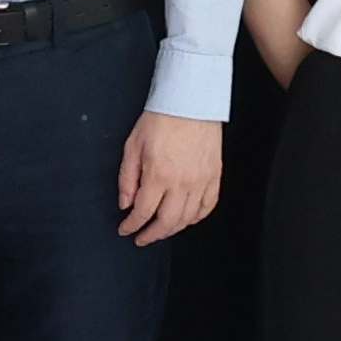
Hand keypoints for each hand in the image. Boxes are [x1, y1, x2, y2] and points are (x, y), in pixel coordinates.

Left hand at [115, 112, 223, 244]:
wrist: (190, 102)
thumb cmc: (161, 119)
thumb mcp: (133, 146)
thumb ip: (127, 178)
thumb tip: (125, 203)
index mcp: (158, 175)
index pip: (143, 212)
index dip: (132, 225)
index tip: (125, 230)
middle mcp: (182, 182)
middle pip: (167, 222)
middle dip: (151, 235)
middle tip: (141, 238)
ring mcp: (201, 181)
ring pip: (188, 218)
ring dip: (172, 229)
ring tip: (161, 231)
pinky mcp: (214, 176)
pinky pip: (208, 206)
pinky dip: (197, 217)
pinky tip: (186, 219)